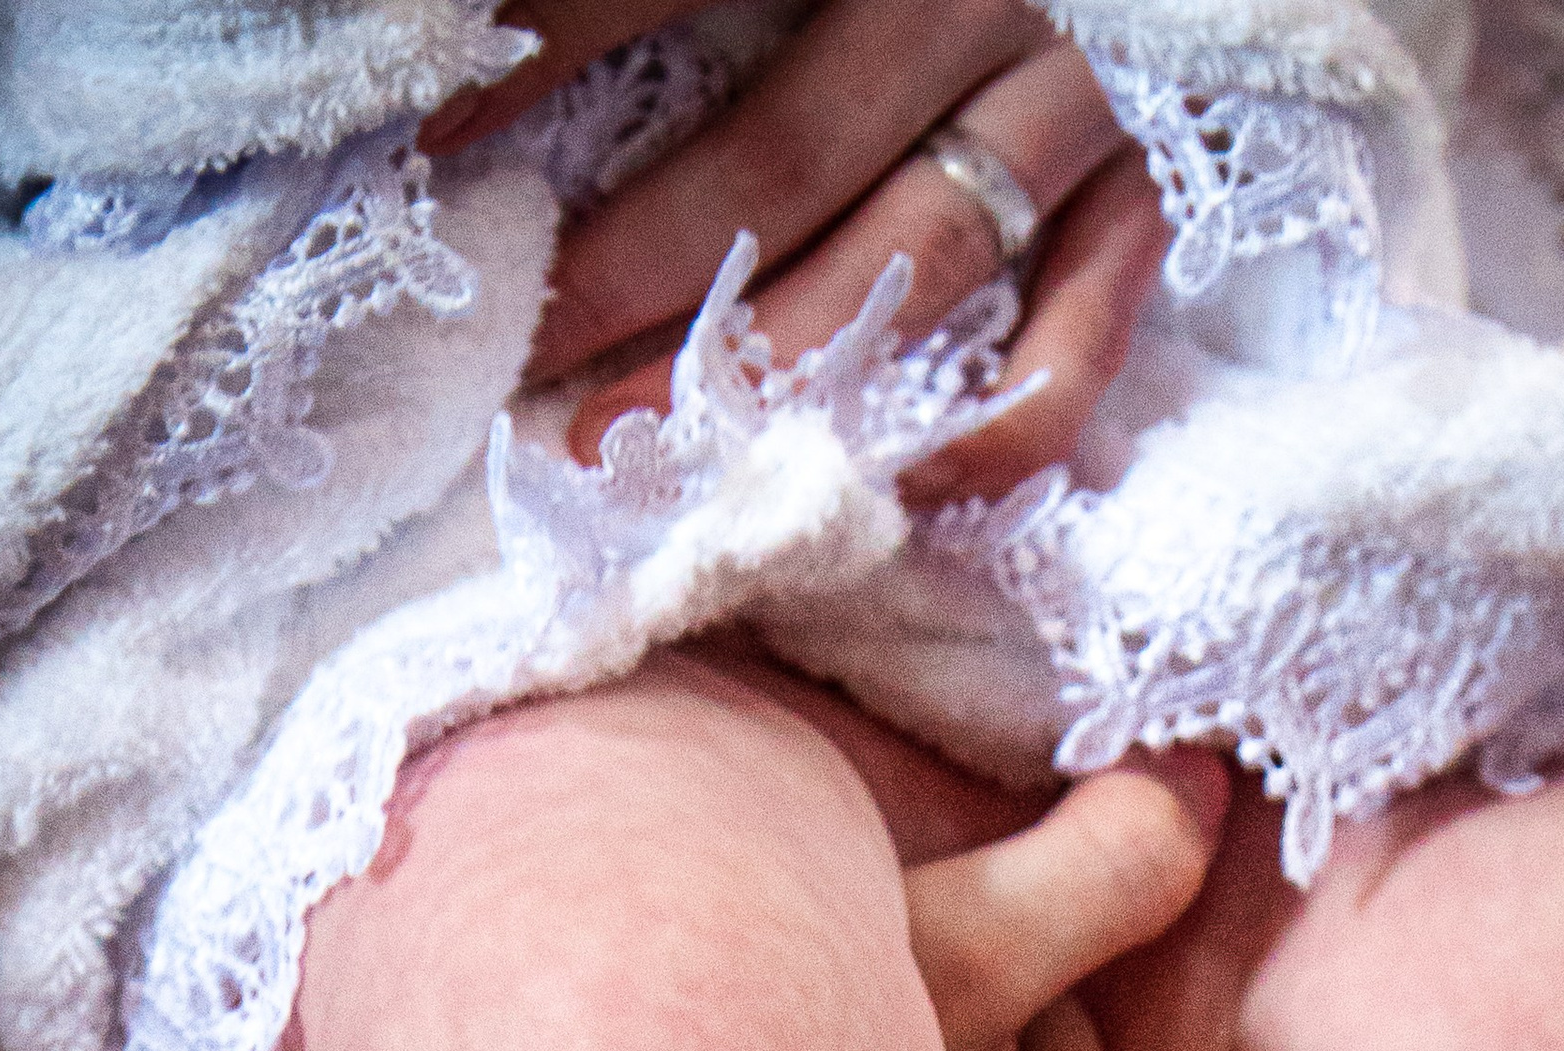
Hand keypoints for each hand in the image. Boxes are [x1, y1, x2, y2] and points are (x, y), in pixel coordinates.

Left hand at [436, 1, 1157, 505]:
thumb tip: (481, 28)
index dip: (537, 54)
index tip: (420, 153)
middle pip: (780, 159)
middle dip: (628, 277)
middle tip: (510, 362)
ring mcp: (1074, 100)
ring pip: (904, 267)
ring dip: (758, 374)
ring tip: (618, 447)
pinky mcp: (1143, 199)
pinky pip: (1064, 357)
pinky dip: (970, 443)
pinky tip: (861, 492)